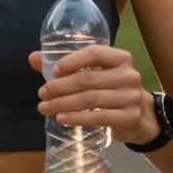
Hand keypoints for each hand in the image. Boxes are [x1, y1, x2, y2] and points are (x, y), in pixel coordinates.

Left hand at [27, 45, 159, 145]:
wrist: (140, 115)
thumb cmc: (109, 88)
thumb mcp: (93, 73)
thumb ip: (64, 65)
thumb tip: (33, 58)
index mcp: (120, 58)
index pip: (94, 53)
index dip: (71, 61)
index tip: (53, 71)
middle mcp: (128, 75)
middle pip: (87, 79)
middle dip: (60, 87)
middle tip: (41, 94)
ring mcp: (131, 97)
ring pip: (90, 99)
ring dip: (63, 104)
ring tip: (44, 108)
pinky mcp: (130, 117)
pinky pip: (99, 118)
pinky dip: (77, 118)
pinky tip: (61, 119)